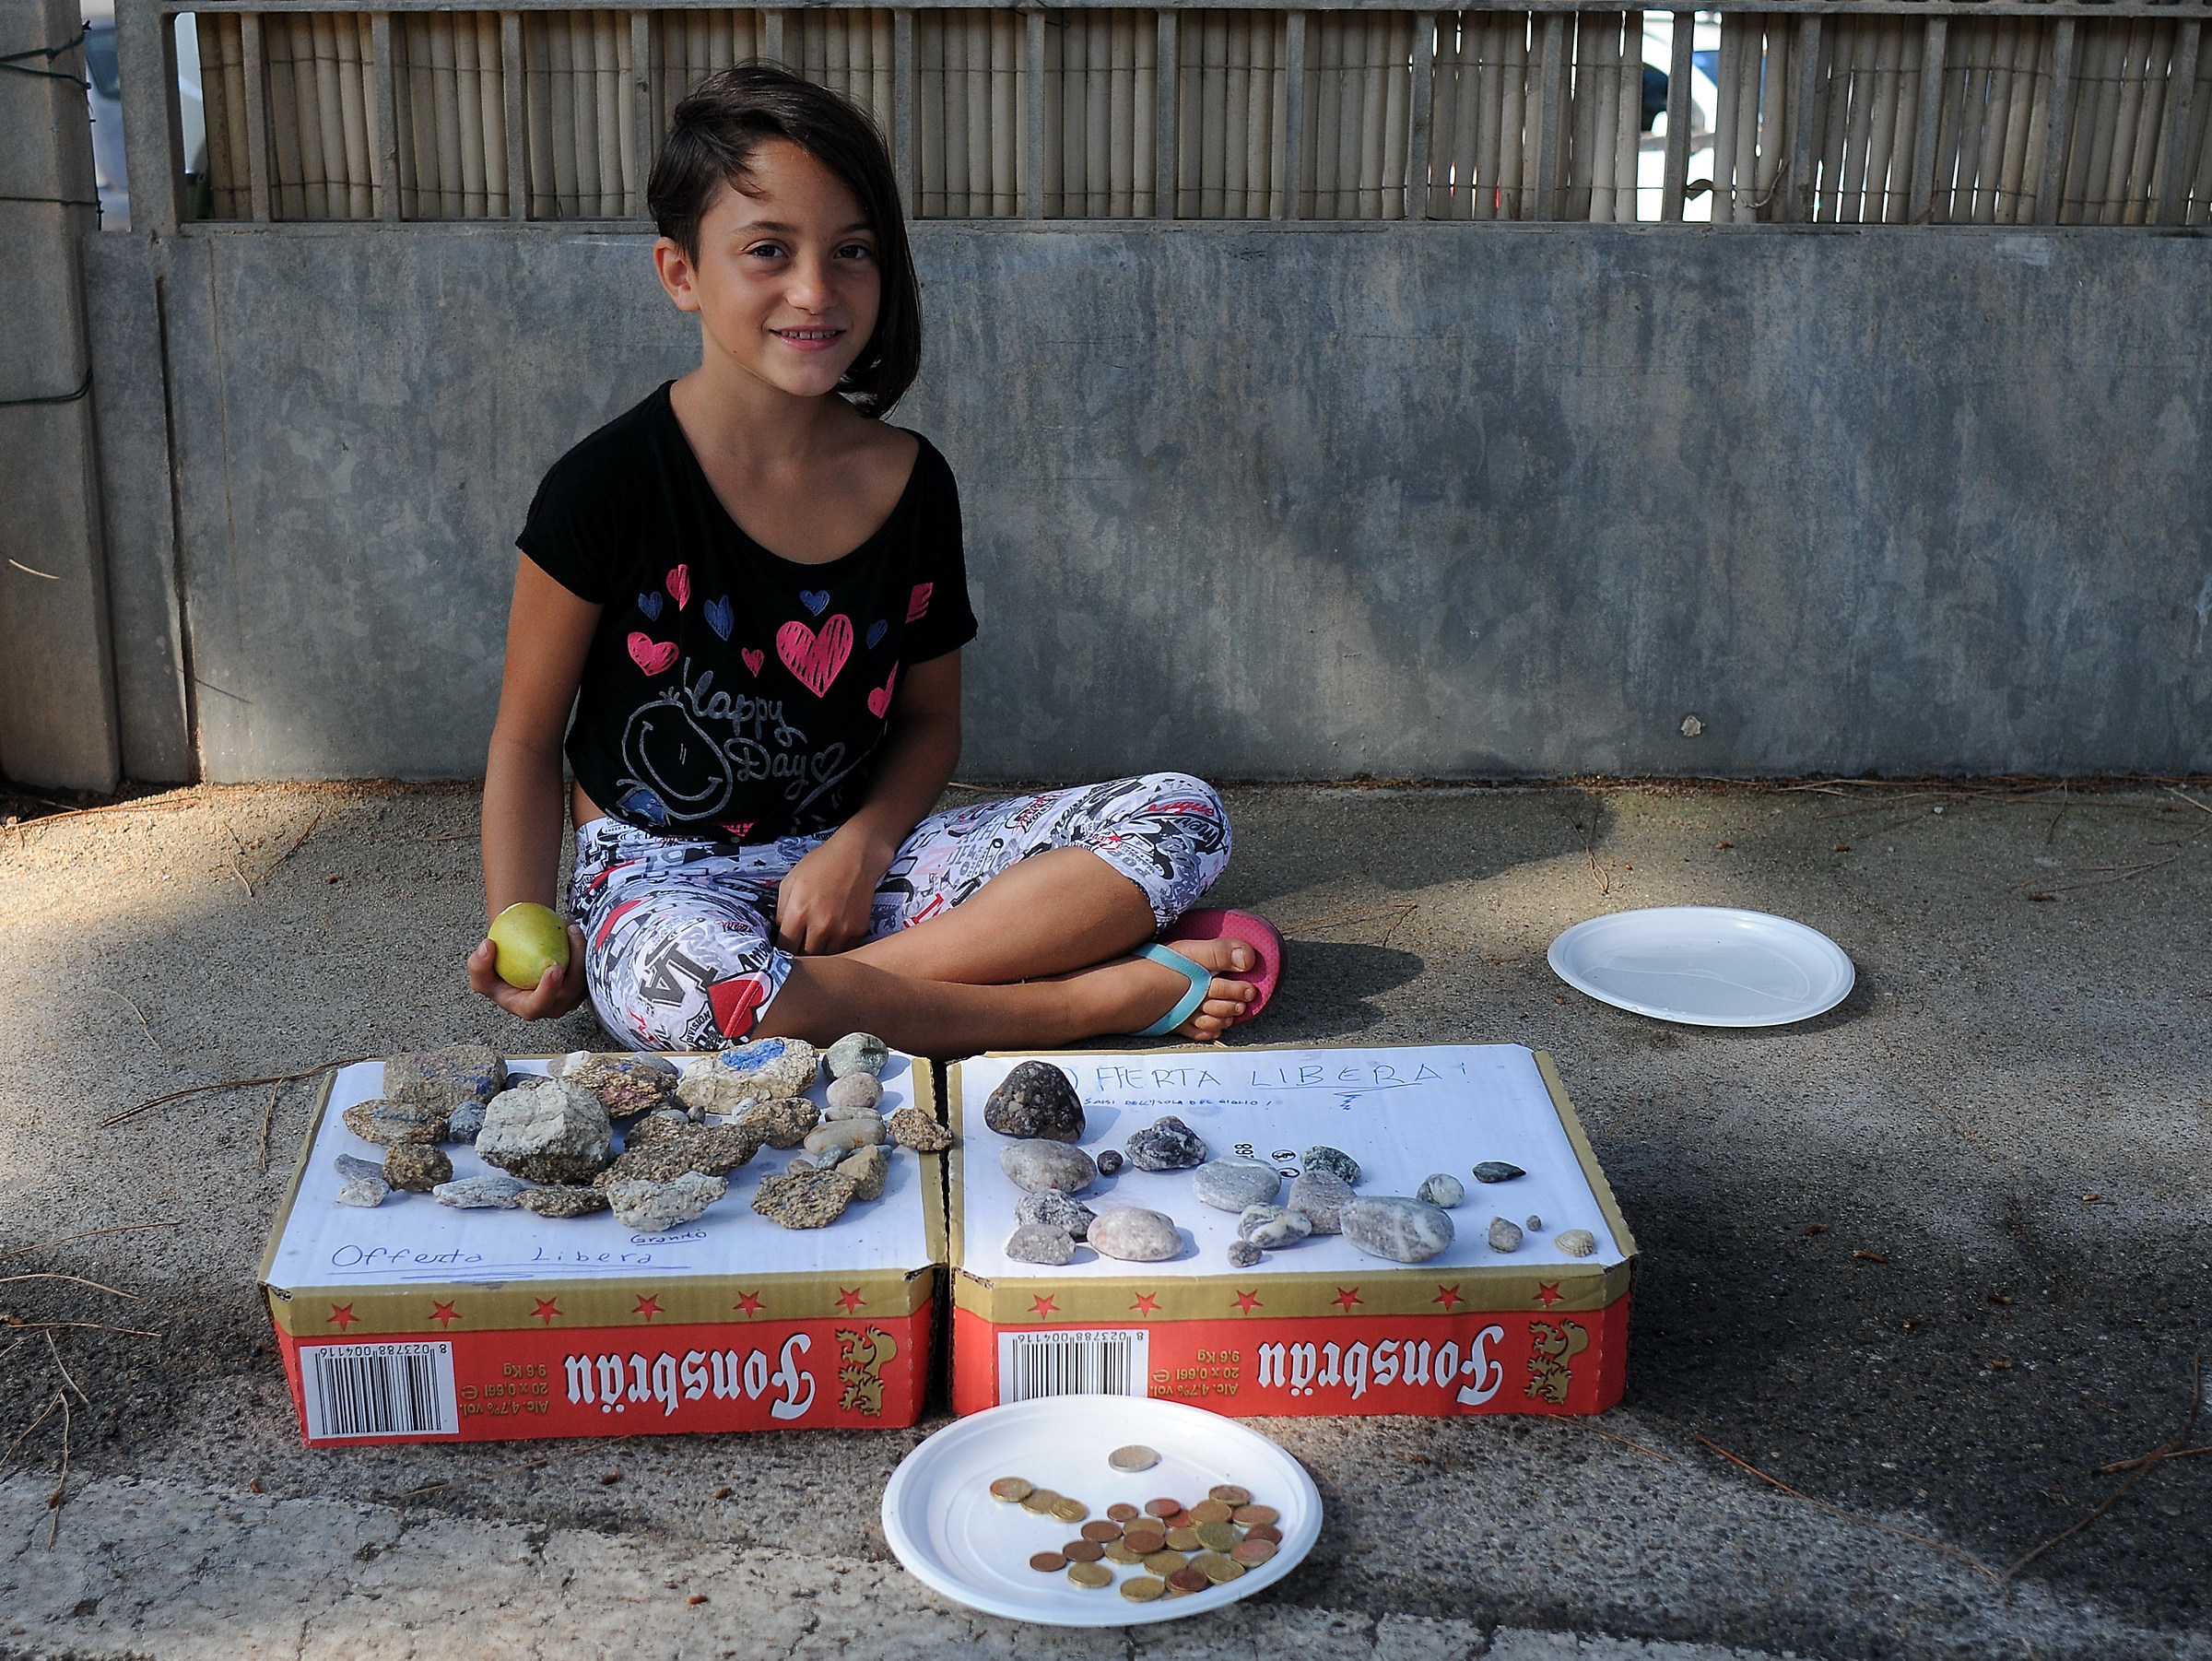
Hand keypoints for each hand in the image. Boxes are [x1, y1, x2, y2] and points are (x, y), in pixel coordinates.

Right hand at [467, 923, 589, 1019]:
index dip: (549, 989)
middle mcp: (555, 1006)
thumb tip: (488, 947)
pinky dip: (584, 946)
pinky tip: (573, 925)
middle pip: (573, 989)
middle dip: (578, 962)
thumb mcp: (481, 973)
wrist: (519, 965)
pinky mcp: (583, 982)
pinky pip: (591, 966)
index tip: (554, 967)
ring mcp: (573, 996)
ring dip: (583, 949)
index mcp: (530, 1009)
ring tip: (570, 924)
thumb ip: (478, 964)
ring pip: (587, 976)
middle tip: (571, 932)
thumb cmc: (498, 973)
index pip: (541, 1004)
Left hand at [773, 833, 881, 955]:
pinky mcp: (858, 931)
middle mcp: (820, 924)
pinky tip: (832, 937)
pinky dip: (836, 949)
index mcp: (799, 911)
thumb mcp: (790, 881)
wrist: (857, 856)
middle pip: (805, 958)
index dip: (782, 952)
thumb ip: (782, 911)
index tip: (784, 950)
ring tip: (816, 944)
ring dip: (818, 955)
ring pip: (825, 959)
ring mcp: (841, 930)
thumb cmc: (821, 864)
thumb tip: (781, 935)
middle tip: (799, 948)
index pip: (785, 948)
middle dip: (800, 955)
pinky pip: (843, 951)